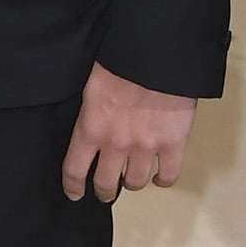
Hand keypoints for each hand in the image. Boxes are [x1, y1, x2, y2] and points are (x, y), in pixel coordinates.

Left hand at [62, 62, 196, 202]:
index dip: (73, 186)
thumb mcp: (91, 86)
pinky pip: (169, 175)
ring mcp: (145, 147)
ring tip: (132, 178)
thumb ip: (89, 113)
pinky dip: (163, 180)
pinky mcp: (172, 144)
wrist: (155, 54)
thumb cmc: (120, 61)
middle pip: (106, 184)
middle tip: (105, 191)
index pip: (75, 170)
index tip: (74, 193)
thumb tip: (89, 124)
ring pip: (136, 183)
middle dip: (104, 191)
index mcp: (90, 129)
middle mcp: (115, 144)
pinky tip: (160, 177)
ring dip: (132, 183)